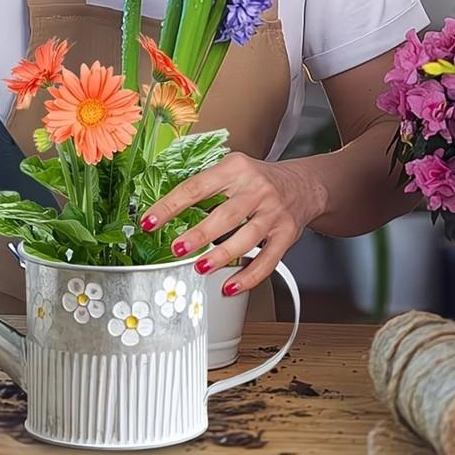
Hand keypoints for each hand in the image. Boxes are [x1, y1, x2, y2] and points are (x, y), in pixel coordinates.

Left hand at [139, 154, 327, 295]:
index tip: (149, 221)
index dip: (170, 206)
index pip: (196, 187)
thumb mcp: (233, 168)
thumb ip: (205, 183)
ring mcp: (273, 213)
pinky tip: (230, 286)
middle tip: (177, 248)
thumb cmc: (259, 179)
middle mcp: (257, 189)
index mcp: (235, 168)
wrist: (305, 185)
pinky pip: (267, 261)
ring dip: (221, 257)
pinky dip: (248, 277)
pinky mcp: (287, 235)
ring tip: (200, 268)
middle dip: (199, 235)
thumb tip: (165, 204)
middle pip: (224, 215)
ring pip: (246, 239)